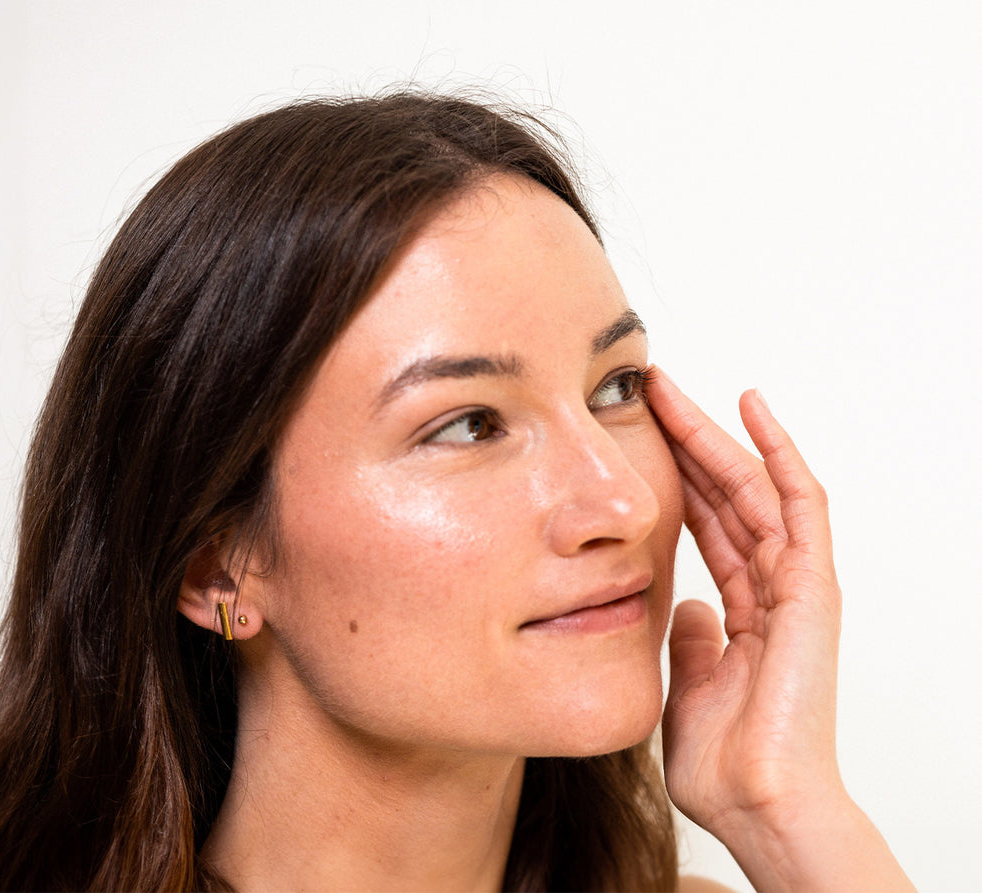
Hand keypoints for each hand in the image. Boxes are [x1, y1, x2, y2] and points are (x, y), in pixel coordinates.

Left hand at [647, 368, 913, 891]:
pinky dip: (778, 452)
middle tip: (648, 394)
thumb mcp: (689, 687)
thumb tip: (687, 606)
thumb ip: (693, 643)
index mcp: (744, 612)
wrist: (756, 805)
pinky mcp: (811, 587)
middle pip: (729, 496)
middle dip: (688, 442)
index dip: (678, 479)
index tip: (639, 440)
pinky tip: (752, 408)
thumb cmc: (727, 765)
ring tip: (675, 389)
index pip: (710, 526)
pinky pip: (799, 504)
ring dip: (715, 434)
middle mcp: (772, 590)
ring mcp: (795, 585)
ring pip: (754, 487)